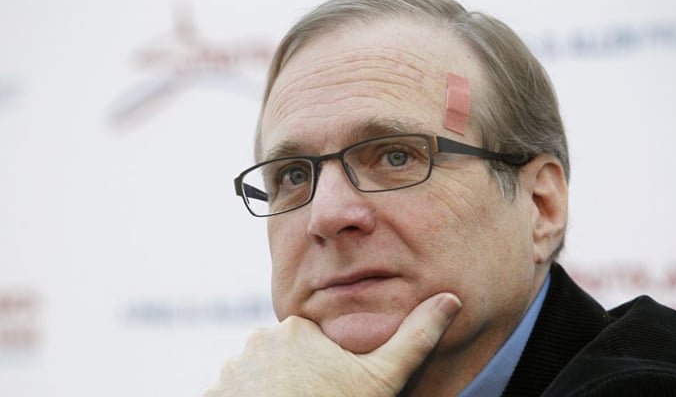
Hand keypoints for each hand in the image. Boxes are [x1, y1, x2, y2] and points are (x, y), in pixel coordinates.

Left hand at [204, 292, 461, 396]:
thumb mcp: (381, 380)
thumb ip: (414, 339)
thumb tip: (451, 299)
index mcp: (299, 329)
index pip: (313, 344)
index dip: (326, 369)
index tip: (332, 391)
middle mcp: (260, 339)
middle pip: (285, 359)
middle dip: (297, 379)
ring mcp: (232, 366)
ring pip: (259, 376)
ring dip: (270, 392)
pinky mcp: (213, 391)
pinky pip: (234, 393)